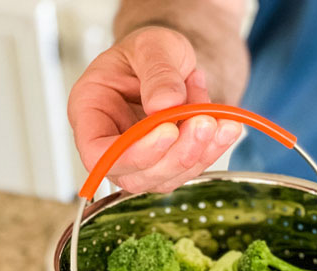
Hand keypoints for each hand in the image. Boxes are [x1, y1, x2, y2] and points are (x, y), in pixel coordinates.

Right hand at [67, 26, 242, 194]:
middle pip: (134, 175)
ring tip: (218, 120)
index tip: (168, 130)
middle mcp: (109, 144)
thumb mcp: (151, 45)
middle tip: (203, 122)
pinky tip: (226, 127)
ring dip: (196, 154)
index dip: (132, 153)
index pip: (98, 153)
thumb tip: (166, 103)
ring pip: (164, 179)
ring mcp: (138, 161)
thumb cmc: (150, 52)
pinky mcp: (166, 166)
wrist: (170, 61)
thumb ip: (157, 71)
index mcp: (90, 112)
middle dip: (174, 155)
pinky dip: (211, 151)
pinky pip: (188, 170)